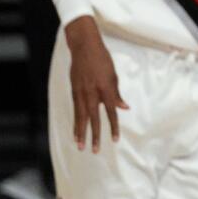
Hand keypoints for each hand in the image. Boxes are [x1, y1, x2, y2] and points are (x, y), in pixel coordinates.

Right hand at [63, 15, 128, 153]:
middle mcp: (92, 93)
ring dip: (81, 133)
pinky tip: (75, 131)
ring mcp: (81, 93)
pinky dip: (75, 122)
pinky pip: (75, 110)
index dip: (113, 126)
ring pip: (81, 117)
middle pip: (94, 118)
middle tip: (95, 151)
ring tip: (81, 146)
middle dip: (95, 135)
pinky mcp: (74, 91)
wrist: (84, 47)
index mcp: (106, 89)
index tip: (115, 139)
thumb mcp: (113, 75)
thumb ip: (117, 93)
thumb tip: (124, 108)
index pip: (111, 112)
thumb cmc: (102, 59)